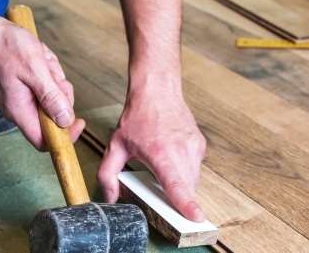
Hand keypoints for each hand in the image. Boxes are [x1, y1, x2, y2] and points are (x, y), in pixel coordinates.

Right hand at [0, 21, 84, 149]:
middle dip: (61, 96)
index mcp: (19, 111)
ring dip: (56, 82)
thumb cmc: (9, 48)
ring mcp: (24, 101)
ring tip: (44, 65)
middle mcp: (20, 111)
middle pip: (54, 118)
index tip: (79, 121)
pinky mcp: (29, 92)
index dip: (64, 136)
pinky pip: (50, 90)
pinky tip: (43, 64)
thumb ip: (51, 96)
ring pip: (55, 102)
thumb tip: (65, 120)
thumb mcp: (34, 69)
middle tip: (52, 75)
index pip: (44, 141)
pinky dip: (51, 77)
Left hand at [98, 89, 207, 221]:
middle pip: (186, 188)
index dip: (187, 204)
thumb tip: (109, 197)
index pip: (176, 185)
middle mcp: (182, 150)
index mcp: (161, 153)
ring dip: (181, 184)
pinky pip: (196, 168)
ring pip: (193, 180)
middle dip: (176, 198)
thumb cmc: (138, 116)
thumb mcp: (116, 145)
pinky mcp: (200, 144)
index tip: (196, 218)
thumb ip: (108, 174)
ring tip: (163, 167)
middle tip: (160, 191)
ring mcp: (194, 147)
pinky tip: (172, 158)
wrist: (158, 90)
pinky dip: (185, 171)